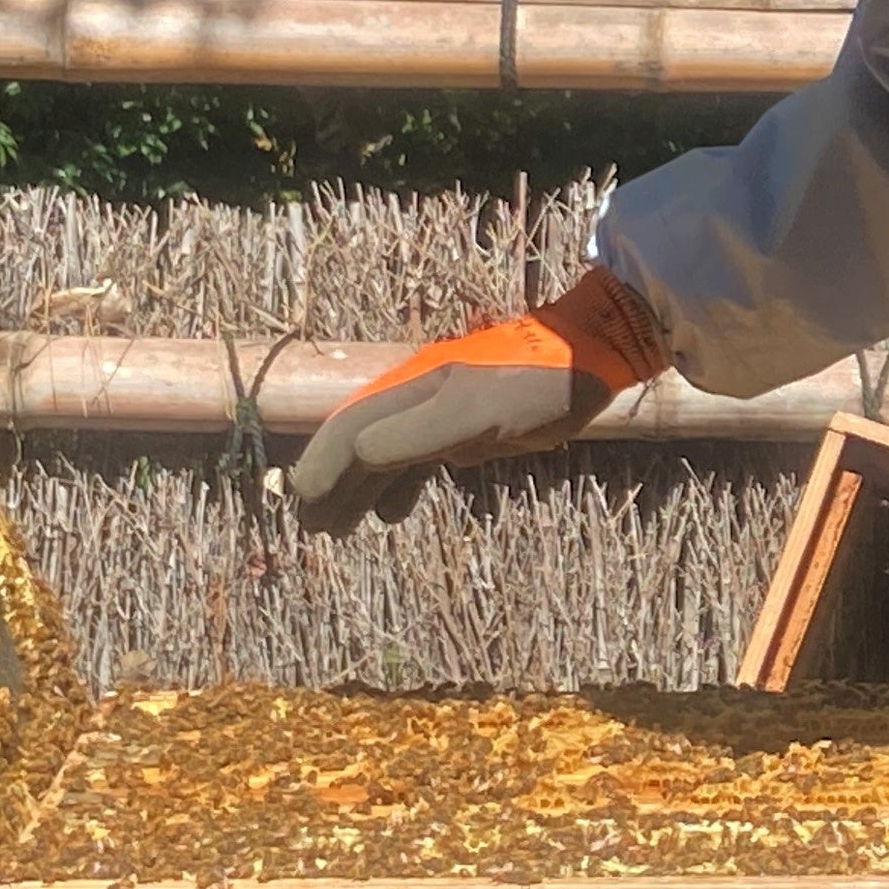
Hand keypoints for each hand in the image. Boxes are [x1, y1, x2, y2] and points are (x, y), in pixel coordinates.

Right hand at [287, 266, 664, 532]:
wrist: (587, 360)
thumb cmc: (531, 384)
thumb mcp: (471, 413)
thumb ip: (413, 436)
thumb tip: (360, 459)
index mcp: (406, 390)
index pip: (348, 430)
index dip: (321, 464)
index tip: (301, 501)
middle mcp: (414, 400)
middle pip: (359, 445)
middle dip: (332, 484)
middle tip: (312, 528)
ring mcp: (441, 414)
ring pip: (386, 457)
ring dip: (361, 490)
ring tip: (340, 528)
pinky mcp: (469, 428)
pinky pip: (420, 460)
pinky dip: (400, 487)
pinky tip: (392, 513)